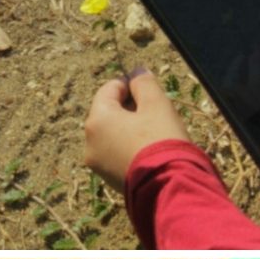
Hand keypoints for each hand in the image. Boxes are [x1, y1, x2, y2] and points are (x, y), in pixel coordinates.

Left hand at [83, 67, 193, 192]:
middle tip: (156, 113)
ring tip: (156, 134)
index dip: (129, 84)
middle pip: (109, 114)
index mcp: (97, 119)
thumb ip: (144, 83)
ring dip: (130, 129)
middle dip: (131, 109)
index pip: (109, 90)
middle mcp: (90, 142)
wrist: (168, 187)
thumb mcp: (157, 105)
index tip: (148, 88)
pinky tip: (150, 152)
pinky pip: (117, 155)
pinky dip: (130, 148)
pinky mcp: (109, 180)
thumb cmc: (162, 140)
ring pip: (113, 135)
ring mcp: (98, 164)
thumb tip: (136, 72)